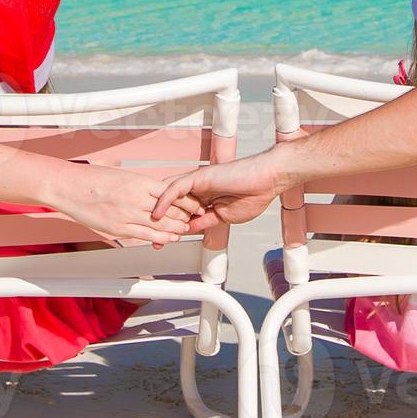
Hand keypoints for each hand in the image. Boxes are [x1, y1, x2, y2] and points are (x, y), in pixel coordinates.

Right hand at [46, 164, 201, 245]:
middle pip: (171, 211)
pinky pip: (145, 236)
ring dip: (176, 229)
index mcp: (139, 181)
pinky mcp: (118, 228)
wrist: (70, 187)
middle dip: (186, 217)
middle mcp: (136, 198)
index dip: (187, 201)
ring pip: (161, 226)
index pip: (172, 193)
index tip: (195, 204)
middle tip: (194, 219)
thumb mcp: (122, 175)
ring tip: (185, 231)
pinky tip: (169, 239)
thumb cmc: (92, 179)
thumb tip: (152, 191)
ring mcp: (127, 215)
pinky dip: (160, 238)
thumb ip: (139, 185)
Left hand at [155, 151, 292, 230]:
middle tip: (152, 239)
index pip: (183, 213)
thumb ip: (204, 222)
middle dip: (162, 222)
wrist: (267, 180)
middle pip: (173, 205)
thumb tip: (189, 229)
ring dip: (159, 213)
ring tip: (149, 229)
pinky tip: (157, 213)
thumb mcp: (224, 217)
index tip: (163, 241)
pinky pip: (175, 188)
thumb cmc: (254, 195)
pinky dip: (164, 201)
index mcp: (206, 199)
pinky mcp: (198, 176)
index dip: (173, 227)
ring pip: (170, 195)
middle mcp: (199, 190)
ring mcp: (198, 182)